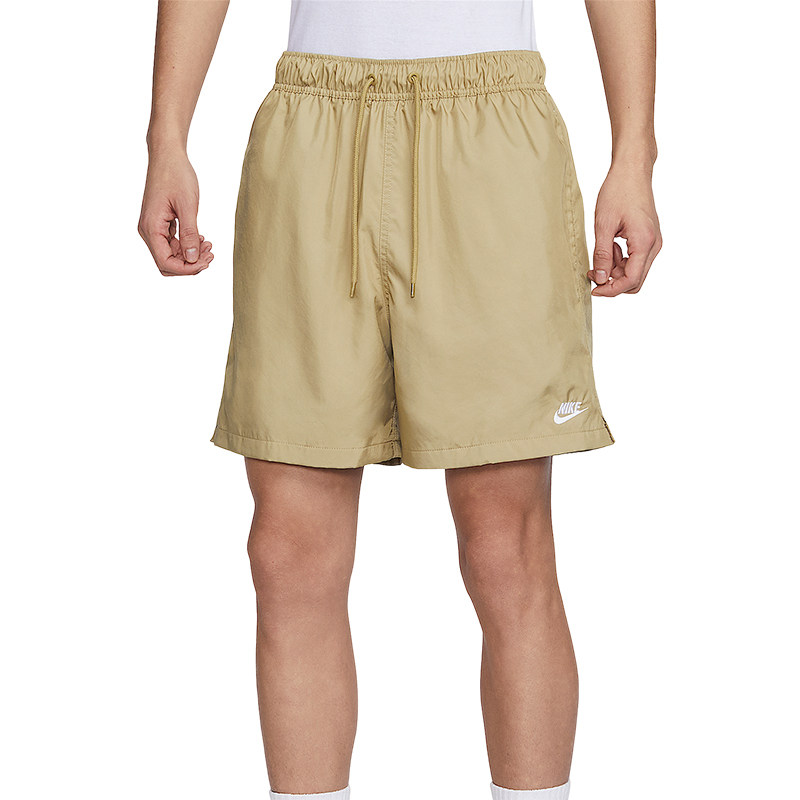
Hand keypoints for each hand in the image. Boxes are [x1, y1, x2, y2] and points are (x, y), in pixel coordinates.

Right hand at [138, 149, 213, 275]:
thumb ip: (189, 234)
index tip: (206, 262)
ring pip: (170, 255)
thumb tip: (193, 259)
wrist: (167, 155)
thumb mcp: (187, 206)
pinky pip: (172, 244)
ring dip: (190, 255)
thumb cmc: (176, 175)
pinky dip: (187, 245)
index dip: (186, 268)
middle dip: (189, 264)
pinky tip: (201, 239)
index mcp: (151, 227)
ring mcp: (153, 228)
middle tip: (210, 255)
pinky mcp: (160, 224)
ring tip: (209, 246)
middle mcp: (148, 230)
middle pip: (167, 263)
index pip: (165, 262)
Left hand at [589, 162, 660, 296]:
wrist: (632, 171)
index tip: (594, 289)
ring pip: (635, 271)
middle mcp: (654, 245)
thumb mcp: (603, 225)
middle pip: (635, 280)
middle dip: (613, 281)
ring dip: (616, 269)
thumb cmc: (618, 191)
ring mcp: (653, 242)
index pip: (631, 281)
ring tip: (603, 250)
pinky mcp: (649, 238)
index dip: (611, 290)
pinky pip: (636, 259)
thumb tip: (601, 279)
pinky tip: (611, 245)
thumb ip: (603, 254)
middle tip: (594, 271)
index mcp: (644, 243)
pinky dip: (621, 259)